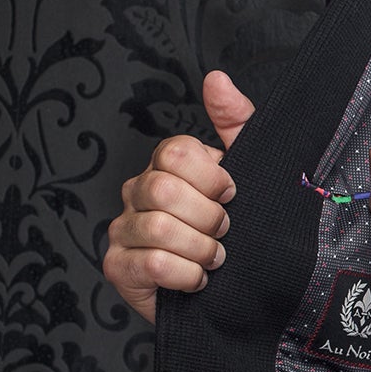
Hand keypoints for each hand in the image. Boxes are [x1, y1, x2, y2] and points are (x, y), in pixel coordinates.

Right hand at [102, 69, 255, 323]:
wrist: (241, 292)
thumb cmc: (243, 230)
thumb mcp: (252, 171)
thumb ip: (237, 121)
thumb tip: (217, 79)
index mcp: (166, 166)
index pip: (175, 152)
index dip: (213, 177)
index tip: (232, 195)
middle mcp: (137, 192)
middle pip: (163, 189)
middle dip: (208, 217)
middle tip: (225, 231)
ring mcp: (123, 230)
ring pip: (158, 228)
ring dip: (200, 249)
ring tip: (214, 258)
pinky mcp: (119, 268)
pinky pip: (150, 264)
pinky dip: (186, 275)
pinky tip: (198, 280)